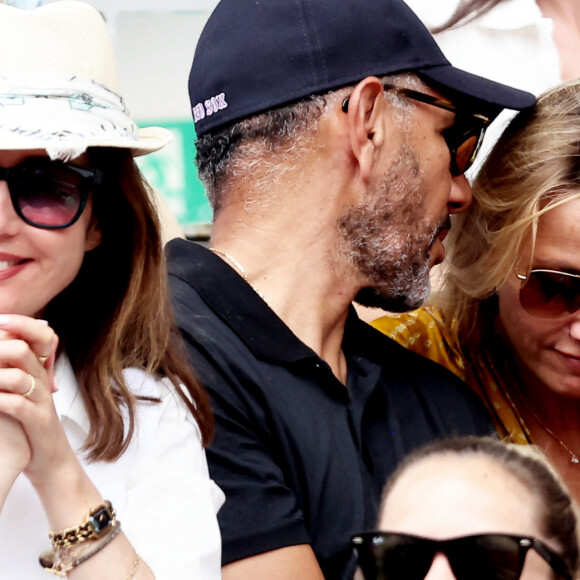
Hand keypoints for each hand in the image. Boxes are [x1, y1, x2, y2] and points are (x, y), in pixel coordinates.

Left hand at [0, 315, 72, 490]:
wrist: (50, 458)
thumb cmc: (28, 424)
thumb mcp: (21, 390)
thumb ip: (13, 368)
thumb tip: (7, 343)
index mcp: (37, 369)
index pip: (37, 334)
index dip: (18, 323)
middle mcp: (41, 380)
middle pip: (22, 349)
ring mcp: (42, 400)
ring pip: (19, 376)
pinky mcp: (39, 421)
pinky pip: (17, 405)